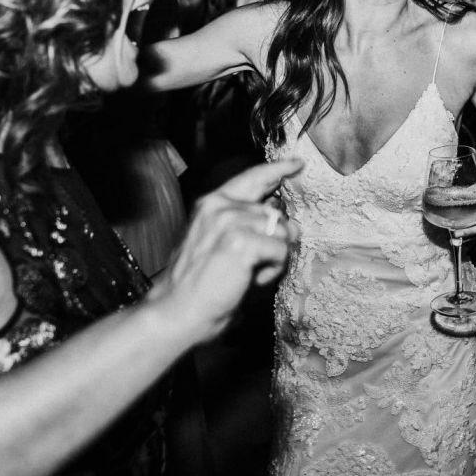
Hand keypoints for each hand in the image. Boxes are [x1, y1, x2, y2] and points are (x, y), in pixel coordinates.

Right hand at [150, 158, 301, 343]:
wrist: (177, 310)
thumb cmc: (200, 285)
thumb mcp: (226, 246)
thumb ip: (256, 229)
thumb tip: (293, 226)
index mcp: (213, 204)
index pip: (252, 178)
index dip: (278, 170)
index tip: (297, 164)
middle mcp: (220, 206)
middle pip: (276, 214)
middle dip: (273, 242)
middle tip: (248, 267)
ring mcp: (230, 221)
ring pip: (282, 233)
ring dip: (272, 259)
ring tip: (245, 274)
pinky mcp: (241, 241)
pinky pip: (280, 251)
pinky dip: (272, 271)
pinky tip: (247, 280)